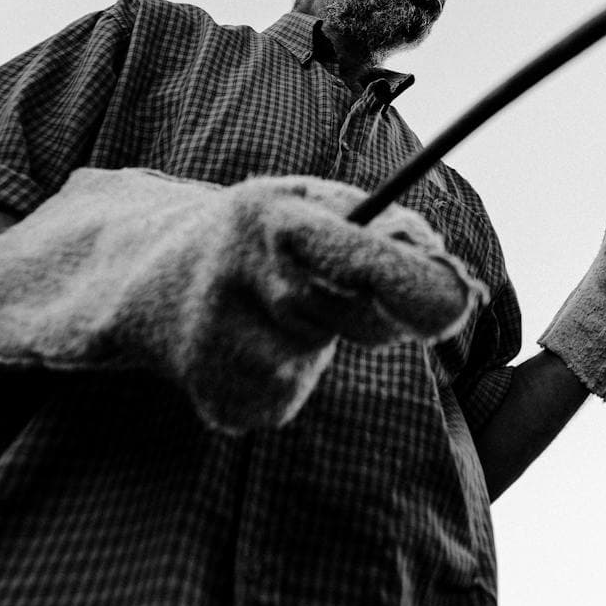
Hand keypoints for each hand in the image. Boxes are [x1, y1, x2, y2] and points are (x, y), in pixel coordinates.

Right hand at [182, 176, 488, 430]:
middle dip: (366, 312)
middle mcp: (240, 273)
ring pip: (314, 362)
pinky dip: (279, 377)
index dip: (410, 283)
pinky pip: (282, 399)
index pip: (355, 255)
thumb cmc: (261, 237)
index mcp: (273, 214)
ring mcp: (220, 338)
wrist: (148, 278)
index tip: (457, 302)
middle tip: (332, 291)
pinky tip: (244, 346)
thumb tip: (455, 286)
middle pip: (354, 319)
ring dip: (311, 344)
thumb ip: (382, 232)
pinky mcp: (215, 394)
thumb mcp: (308, 205)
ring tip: (266, 313)